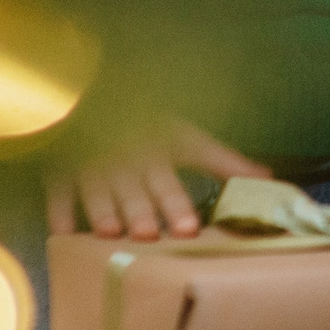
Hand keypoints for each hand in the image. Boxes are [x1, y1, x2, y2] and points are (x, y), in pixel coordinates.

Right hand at [46, 117, 272, 240]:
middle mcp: (132, 156)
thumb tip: (268, 178)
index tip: (190, 228)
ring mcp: (96, 163)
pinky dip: (60, 213)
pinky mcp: (64, 170)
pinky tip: (63, 234)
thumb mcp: (186, 137)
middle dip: (146, 208)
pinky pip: (60, 192)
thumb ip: (224, 162)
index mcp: (164, 146)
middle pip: (140, 186)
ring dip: (106, 210)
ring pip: (102, 190)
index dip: (186, 196)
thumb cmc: (145, 123)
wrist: (91, 94)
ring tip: (113, 233)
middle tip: (151, 233)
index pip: (179, 169)